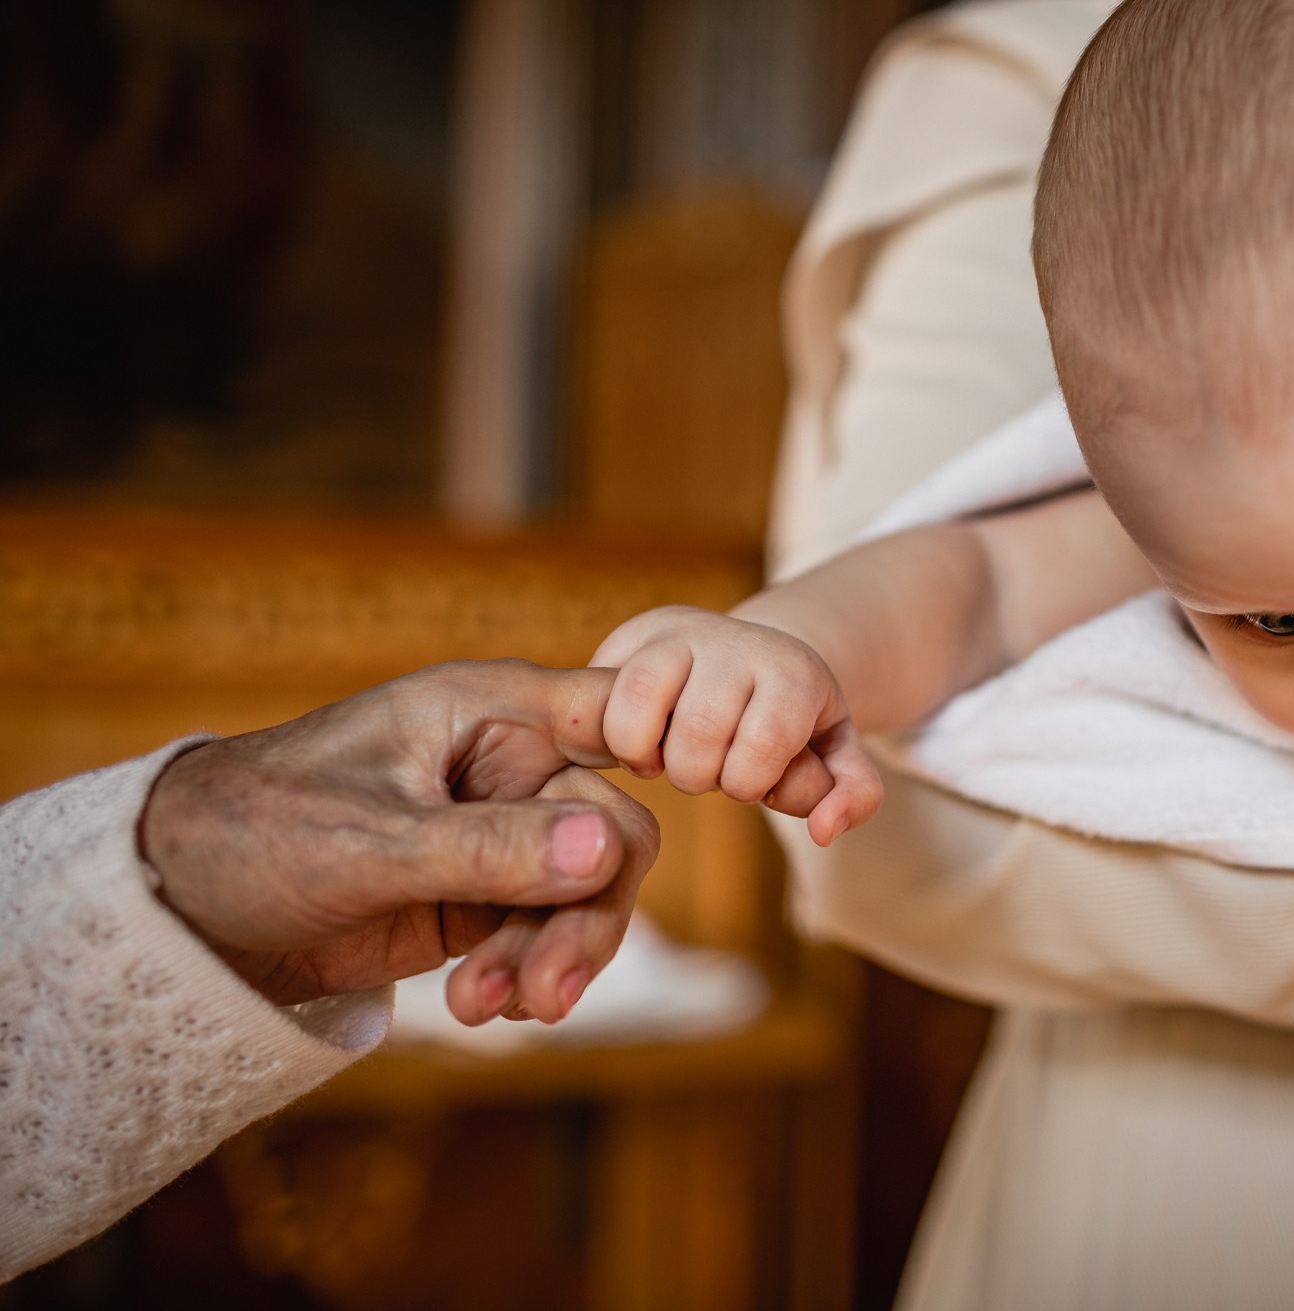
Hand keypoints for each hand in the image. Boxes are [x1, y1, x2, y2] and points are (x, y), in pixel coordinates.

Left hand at [139, 660, 658, 1025]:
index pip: (609, 712)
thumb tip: (611, 849)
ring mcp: (500, 834)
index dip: (663, 748)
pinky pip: (544, 934)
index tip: (689, 808)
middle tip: (549, 992)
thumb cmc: (258, 832)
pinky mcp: (482, 898)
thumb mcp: (372, 842)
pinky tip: (481, 1007)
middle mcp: (508, 764)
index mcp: (488, 711)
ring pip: (588, 894)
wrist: (177, 908)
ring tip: (494, 1009)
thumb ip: (493, 849)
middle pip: (612, 830)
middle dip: (587, 914)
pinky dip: (525, 975)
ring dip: (555, 957)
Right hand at [590, 605, 882, 845]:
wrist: (752, 655)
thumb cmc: (793, 719)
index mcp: (793, 671)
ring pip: (641, 699)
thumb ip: (854, 795)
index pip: (762, 745)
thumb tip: (824, 830)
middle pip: (698, 732)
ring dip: (652, 755)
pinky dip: (619, 738)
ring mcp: (680, 634)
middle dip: (701, 776)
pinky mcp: (633, 636)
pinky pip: (603, 696)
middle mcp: (735, 642)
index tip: (753, 777)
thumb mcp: (837, 752)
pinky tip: (643, 748)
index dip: (750, 781)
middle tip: (711, 770)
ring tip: (669, 760)